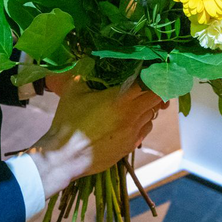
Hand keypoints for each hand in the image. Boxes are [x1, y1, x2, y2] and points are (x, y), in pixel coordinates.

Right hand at [27, 79, 165, 198]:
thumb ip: (87, 75)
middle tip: (147, 87)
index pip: (150, 84)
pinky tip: (129, 121)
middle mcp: (132, 115)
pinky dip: (142, 123)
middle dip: (155, 91)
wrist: (64, 156)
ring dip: (147, 108)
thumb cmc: (68, 122)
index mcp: (121, 98)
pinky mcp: (129, 147)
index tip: (149, 73)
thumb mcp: (74, 91)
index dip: (153, 77)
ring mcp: (132, 133)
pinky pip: (144, 131)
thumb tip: (90, 64)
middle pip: (157, 100)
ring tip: (135, 104)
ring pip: (152, 116)